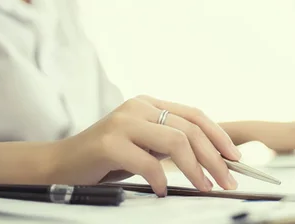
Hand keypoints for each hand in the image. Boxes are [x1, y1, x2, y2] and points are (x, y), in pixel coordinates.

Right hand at [51, 96, 241, 196]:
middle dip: (214, 157)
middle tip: (227, 181)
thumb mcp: (143, 144)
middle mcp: (138, 106)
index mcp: (149, 103)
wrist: (59, 164)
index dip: (219, 136)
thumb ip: (168, 141)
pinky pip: (148, 162)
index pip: (194, 114)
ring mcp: (123, 122)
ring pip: (175, 140)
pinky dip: (161, 180)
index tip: (235, 158)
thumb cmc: (106, 158)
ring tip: (204, 187)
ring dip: (196, 168)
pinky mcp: (109, 142)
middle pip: (189, 128)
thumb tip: (211, 157)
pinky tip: (162, 192)